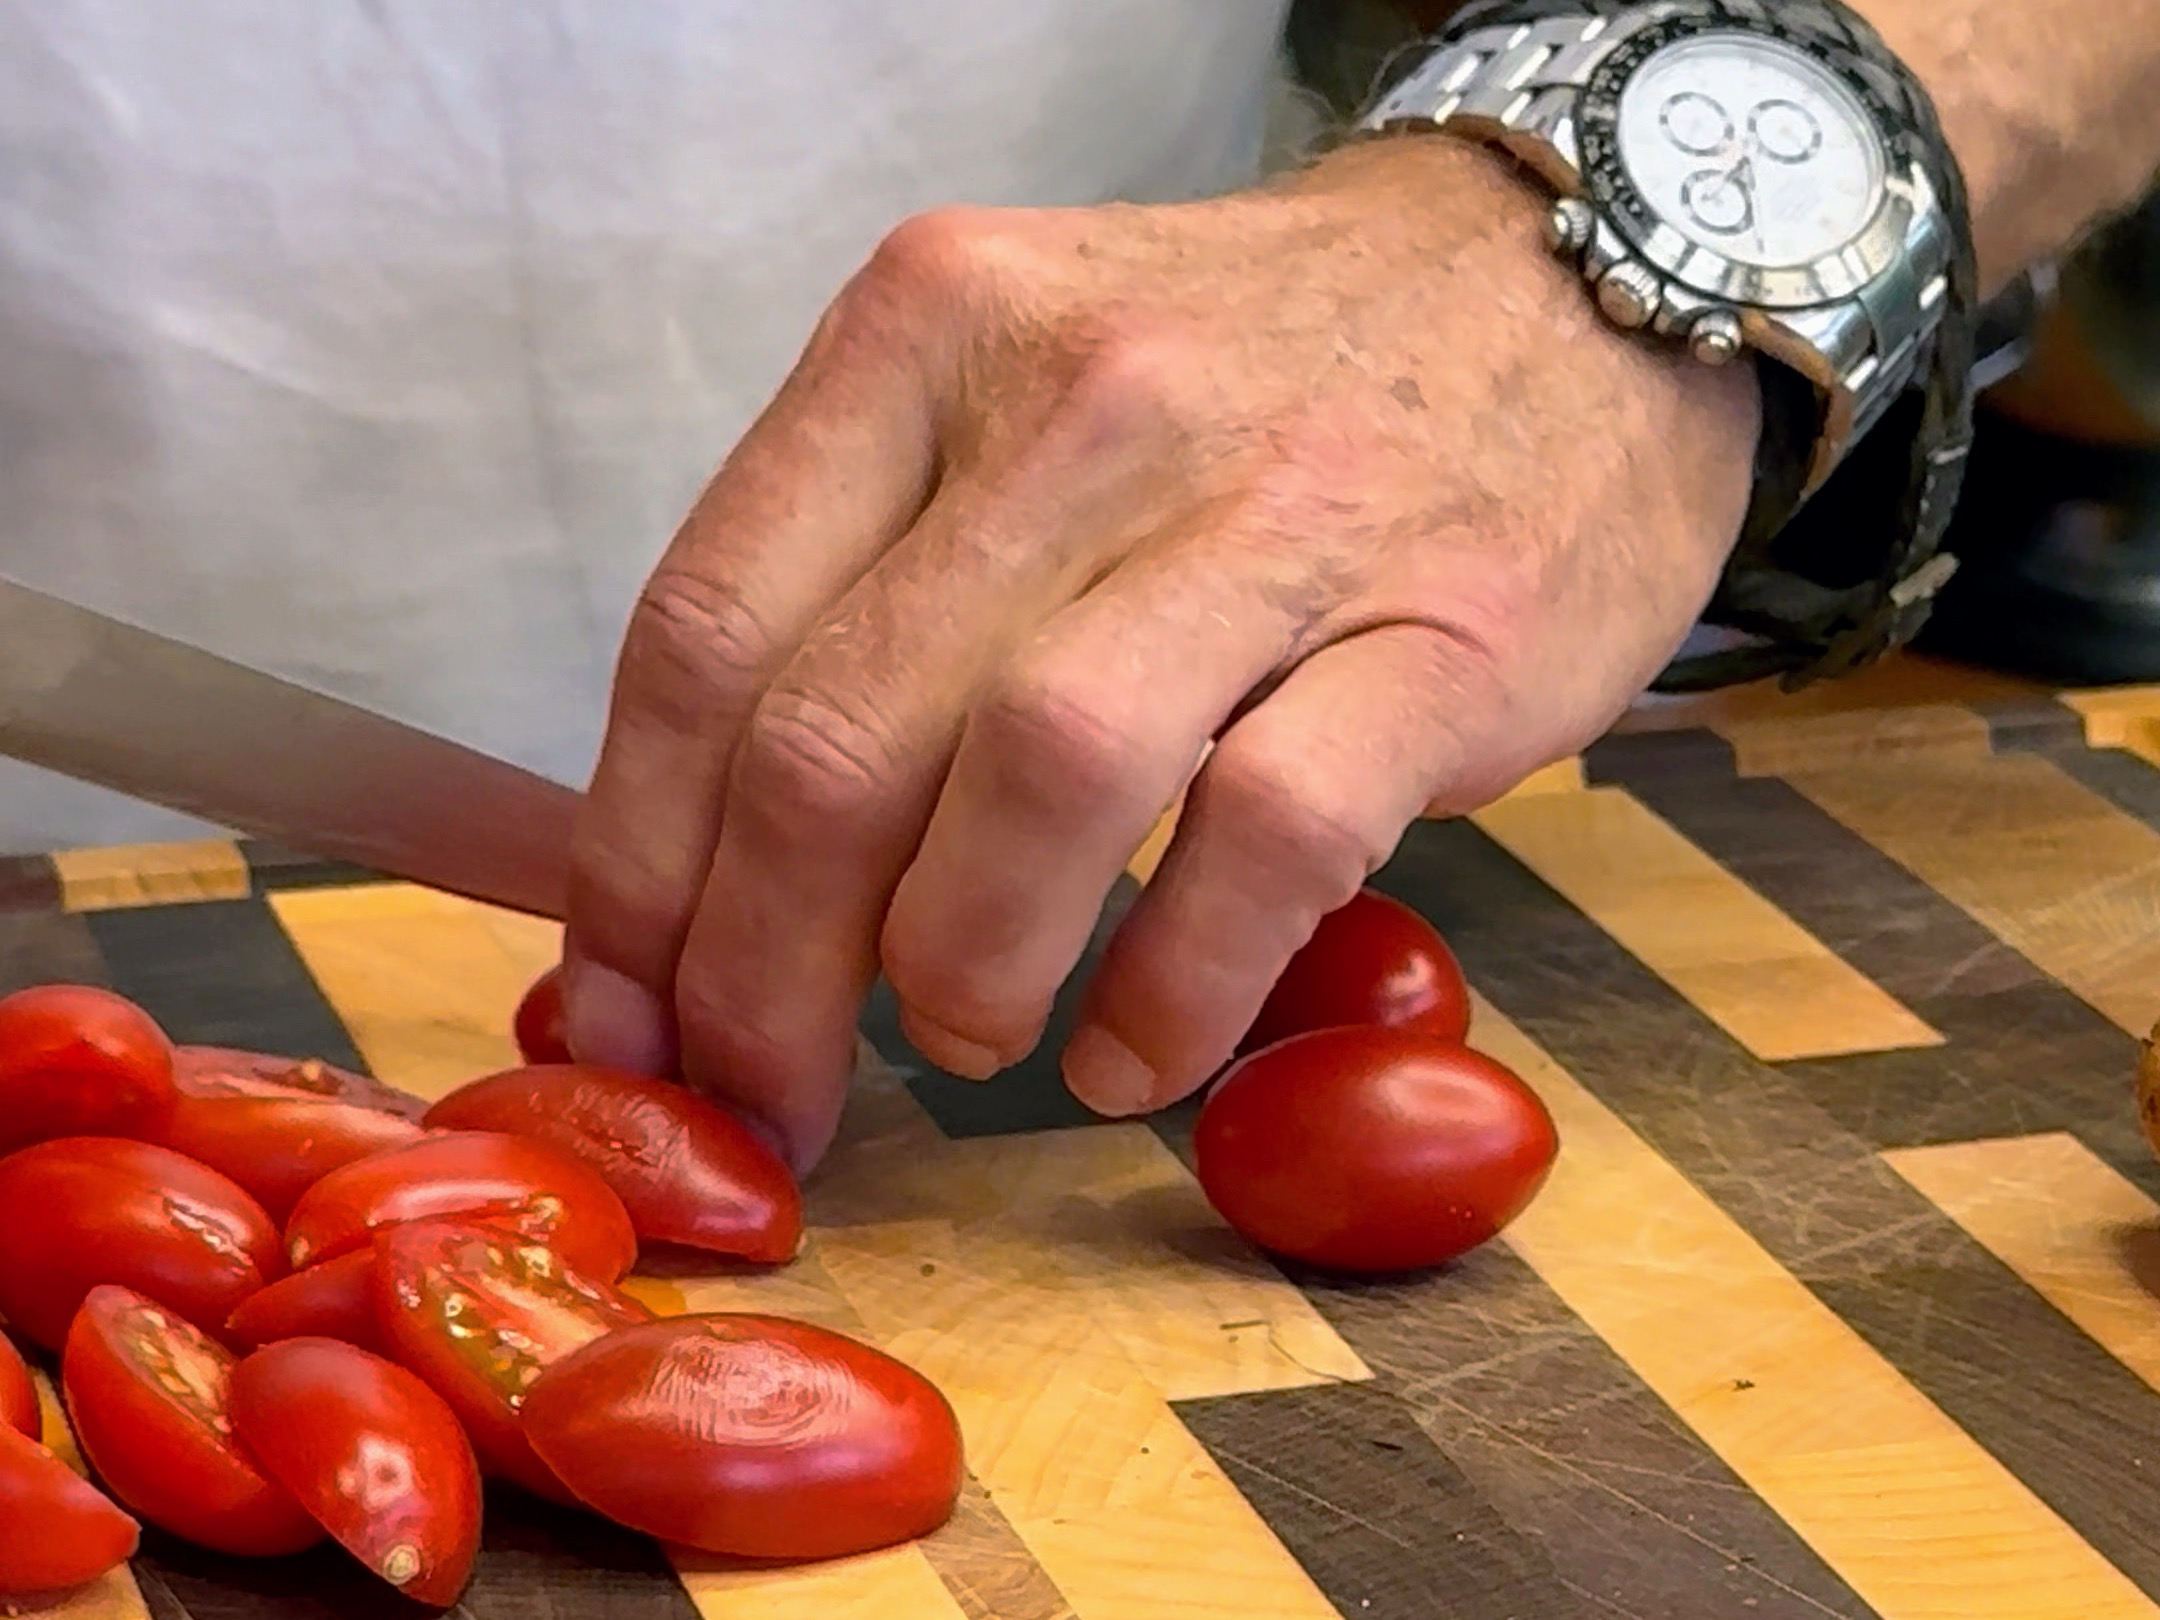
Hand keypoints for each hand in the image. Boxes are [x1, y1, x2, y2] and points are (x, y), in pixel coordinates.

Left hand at [561, 136, 1758, 1171]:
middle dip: (763, 977)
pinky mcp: (1441, 630)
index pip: (708, 632)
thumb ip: (870, 580)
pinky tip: (1137, 1053)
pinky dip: (1175, 985)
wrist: (1562, 281)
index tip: (629, 1014)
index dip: (638, 870)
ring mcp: (1274, 508)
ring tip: (966, 1041)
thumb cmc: (1250, 379)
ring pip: (1040, 775)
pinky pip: (1264, 840)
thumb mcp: (1016, 393)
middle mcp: (1082, 399)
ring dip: (960, 967)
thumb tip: (723, 869)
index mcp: (931, 333)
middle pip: (839, 739)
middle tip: (770, 1093)